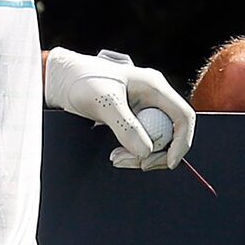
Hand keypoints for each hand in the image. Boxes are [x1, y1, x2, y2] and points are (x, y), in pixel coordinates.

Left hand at [45, 45, 195, 169]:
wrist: (61, 81)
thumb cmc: (81, 81)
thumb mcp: (104, 103)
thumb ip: (126, 126)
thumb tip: (146, 152)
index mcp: (154, 86)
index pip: (184, 117)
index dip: (181, 142)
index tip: (168, 163)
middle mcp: (153, 98)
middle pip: (171, 135)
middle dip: (155, 154)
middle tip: (130, 164)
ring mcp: (143, 110)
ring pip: (156, 142)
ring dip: (140, 156)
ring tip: (115, 158)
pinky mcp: (132, 121)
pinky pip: (142, 143)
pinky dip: (131, 153)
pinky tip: (115, 153)